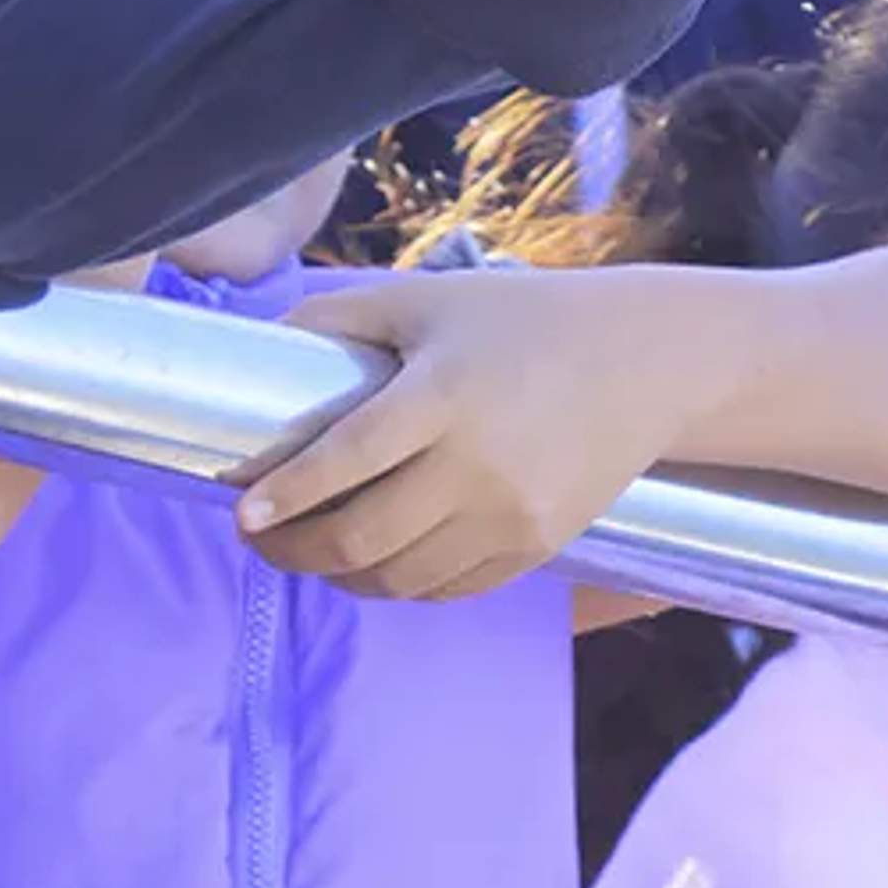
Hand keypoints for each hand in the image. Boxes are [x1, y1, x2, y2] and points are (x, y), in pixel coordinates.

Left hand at [237, 271, 729, 600]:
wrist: (645, 362)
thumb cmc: (522, 320)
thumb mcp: (426, 299)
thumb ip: (338, 317)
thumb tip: (263, 346)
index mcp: (444, 396)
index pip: (349, 459)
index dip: (288, 493)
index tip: (242, 510)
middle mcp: (479, 465)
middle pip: (364, 537)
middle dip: (294, 547)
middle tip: (258, 536)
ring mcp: (513, 515)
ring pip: (401, 577)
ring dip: (339, 575)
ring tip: (305, 551)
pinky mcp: (539, 545)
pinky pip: (450, 588)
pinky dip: (398, 585)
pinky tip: (369, 564)